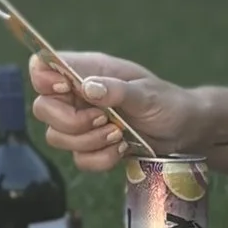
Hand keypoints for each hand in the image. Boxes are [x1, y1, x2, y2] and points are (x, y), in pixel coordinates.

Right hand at [30, 49, 180, 174]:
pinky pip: (79, 160)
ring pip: (57, 137)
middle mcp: (78, 96)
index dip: (44, 80)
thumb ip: (117, 90)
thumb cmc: (168, 102)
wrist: (185, 132)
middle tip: (104, 119)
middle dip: (70, 121)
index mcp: (88, 71)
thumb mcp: (147, 93)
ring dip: (88, 142)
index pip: (42, 68)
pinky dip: (100, 159)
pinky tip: (121, 149)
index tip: (65, 91)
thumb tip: (87, 87)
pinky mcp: (91, 147)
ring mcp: (82, 123)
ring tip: (118, 134)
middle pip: (42, 108)